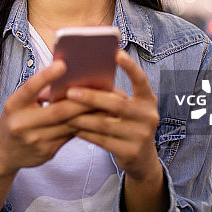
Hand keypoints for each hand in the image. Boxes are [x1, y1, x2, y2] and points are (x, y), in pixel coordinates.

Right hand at [0, 59, 92, 174]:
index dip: (46, 76)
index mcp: (13, 106)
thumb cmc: (15, 119)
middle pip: (58, 111)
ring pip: (69, 125)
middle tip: (101, 89)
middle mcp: (22, 124)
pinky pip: (70, 137)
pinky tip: (97, 119)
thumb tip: (67, 79)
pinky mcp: (47, 152)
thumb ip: (38, 92)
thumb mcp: (18, 103)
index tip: (63, 64)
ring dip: (89, 114)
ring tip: (106, 103)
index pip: (30, 88)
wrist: (4, 153)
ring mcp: (35, 141)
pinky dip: (84, 126)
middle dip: (81, 100)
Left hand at [65, 50, 160, 181]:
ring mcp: (141, 136)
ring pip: (104, 124)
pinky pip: (101, 140)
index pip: (141, 80)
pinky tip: (71, 126)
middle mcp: (148, 116)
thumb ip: (112, 95)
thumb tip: (78, 79)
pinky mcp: (130, 152)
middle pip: (116, 104)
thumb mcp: (128, 108)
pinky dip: (84, 132)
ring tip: (62, 110)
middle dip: (91, 97)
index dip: (130, 67)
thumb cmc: (127, 123)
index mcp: (148, 100)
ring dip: (81, 117)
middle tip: (70, 91)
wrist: (142, 158)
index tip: (117, 53)